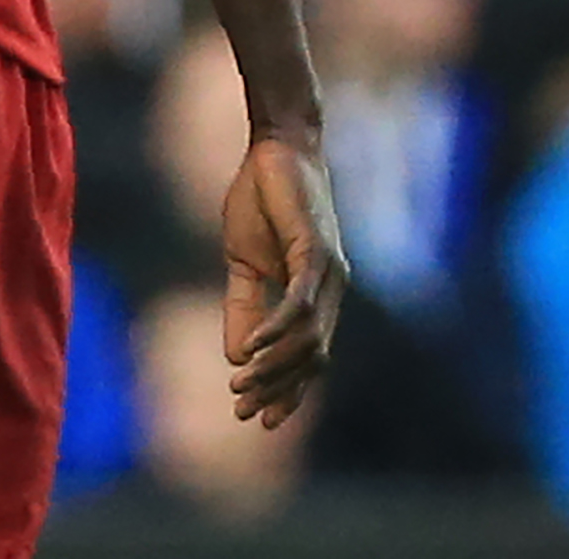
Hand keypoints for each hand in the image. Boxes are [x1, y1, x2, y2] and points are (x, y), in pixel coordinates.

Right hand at [220, 132, 346, 428]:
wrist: (274, 149)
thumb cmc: (261, 202)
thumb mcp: (244, 264)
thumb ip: (244, 308)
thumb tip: (236, 358)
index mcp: (316, 295)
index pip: (310, 357)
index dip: (287, 391)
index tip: (255, 418)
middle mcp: (331, 289)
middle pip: (313, 358)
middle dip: (278, 390)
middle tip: (243, 411)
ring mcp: (328, 271)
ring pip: (309, 339)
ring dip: (274, 368)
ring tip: (240, 384)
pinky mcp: (316, 251)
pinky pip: (301, 304)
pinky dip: (276, 331)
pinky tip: (252, 349)